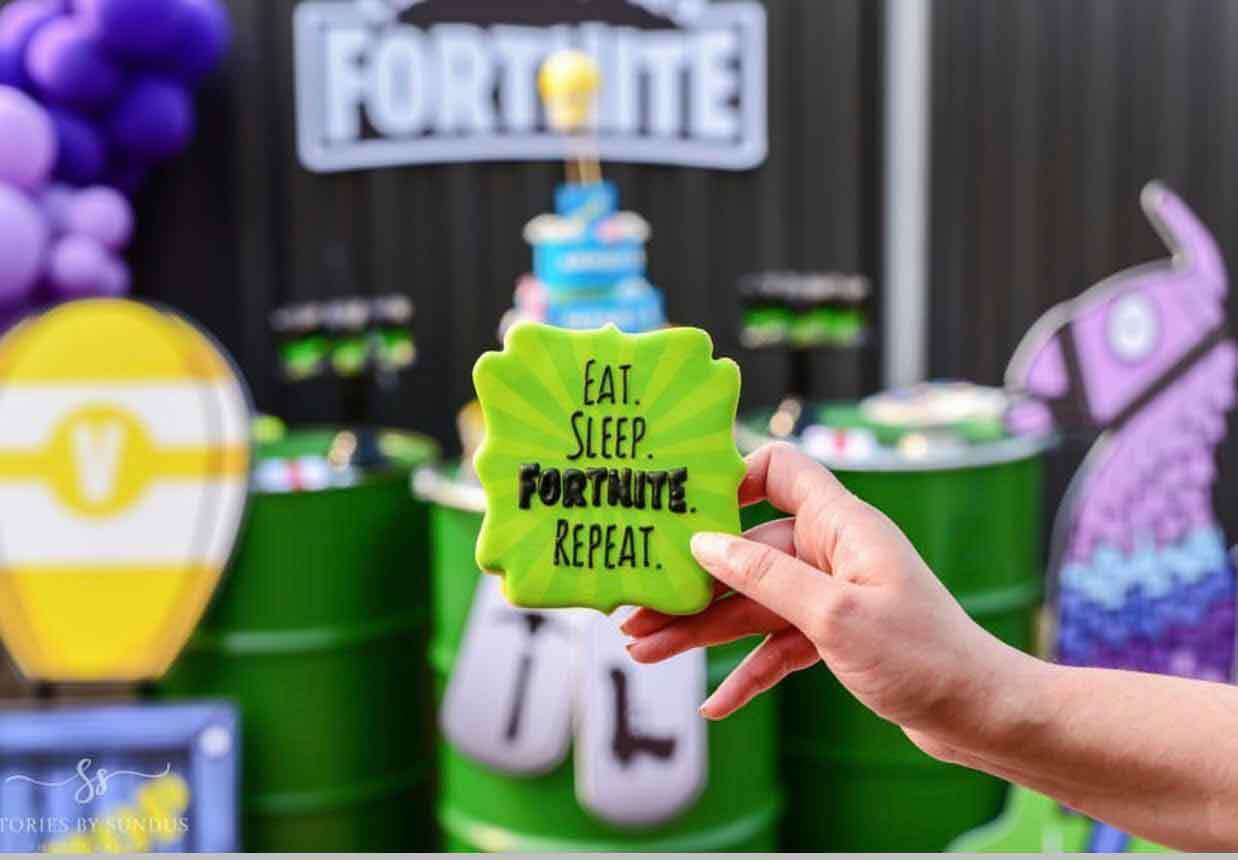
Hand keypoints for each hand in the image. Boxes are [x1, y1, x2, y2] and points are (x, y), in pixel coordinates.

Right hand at [622, 442, 1029, 754]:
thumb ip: (765, 577)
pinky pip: (775, 644)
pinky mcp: (834, 635)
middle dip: (692, 586)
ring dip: (702, 631)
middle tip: (635, 612)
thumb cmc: (925, 657)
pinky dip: (747, 671)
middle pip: (746, 555)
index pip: (778, 472)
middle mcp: (832, 553)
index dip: (730, 481)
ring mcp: (832, 594)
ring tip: (646, 652)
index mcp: (840, 526)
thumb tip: (705, 544)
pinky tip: (715, 702)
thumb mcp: (834, 616)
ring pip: (752, 604)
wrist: (981, 715)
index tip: (680, 509)